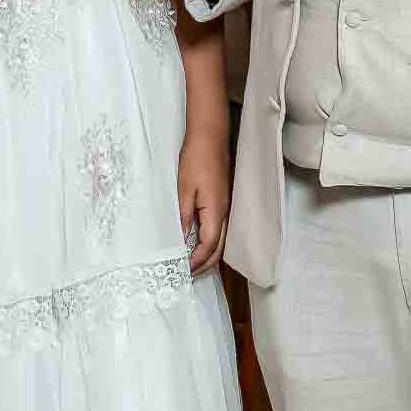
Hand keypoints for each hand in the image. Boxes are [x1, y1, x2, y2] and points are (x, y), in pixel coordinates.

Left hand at [177, 124, 230, 274]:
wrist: (210, 136)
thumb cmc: (196, 159)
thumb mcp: (184, 189)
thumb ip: (184, 217)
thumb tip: (182, 240)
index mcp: (216, 211)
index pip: (209, 245)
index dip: (198, 261)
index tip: (185, 270)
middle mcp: (226, 212)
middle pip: (219, 247)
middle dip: (206, 264)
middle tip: (190, 273)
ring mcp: (228, 206)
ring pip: (222, 239)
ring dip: (210, 254)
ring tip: (194, 263)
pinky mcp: (224, 200)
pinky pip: (221, 228)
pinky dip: (212, 241)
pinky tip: (200, 242)